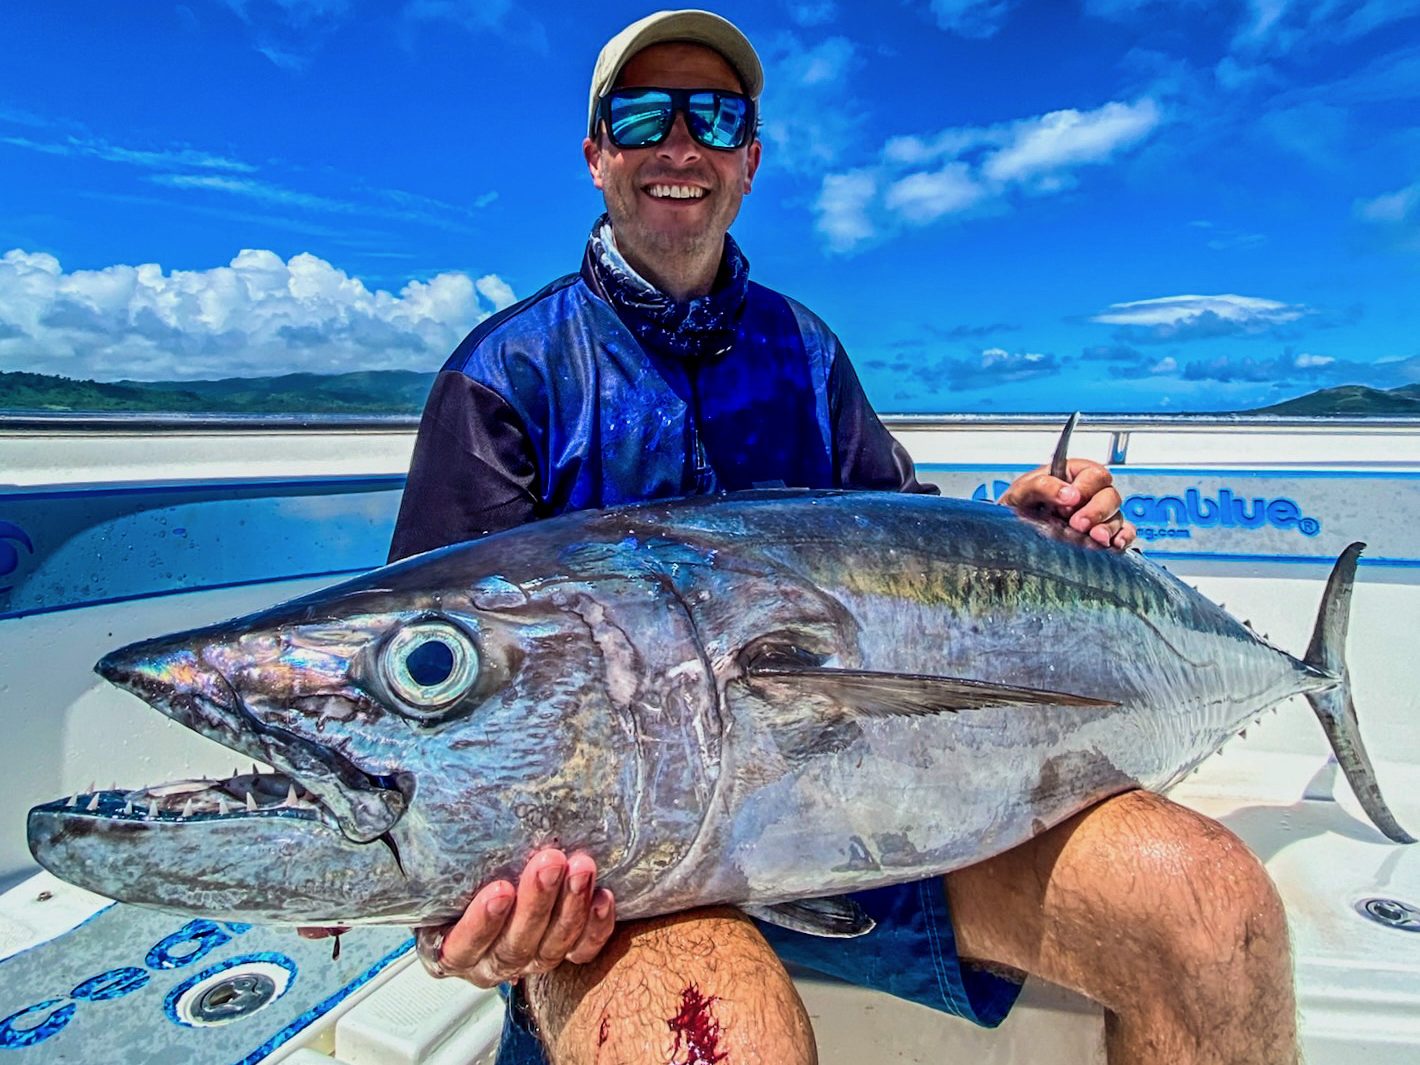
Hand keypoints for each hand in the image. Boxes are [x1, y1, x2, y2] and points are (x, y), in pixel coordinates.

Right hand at [412, 849, 615, 987]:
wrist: (488, 886)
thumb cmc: (458, 876)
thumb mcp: (435, 869)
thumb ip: (429, 852)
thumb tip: (400, 805)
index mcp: (449, 949)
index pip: (463, 946)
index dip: (482, 922)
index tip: (499, 889)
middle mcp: (489, 962)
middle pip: (515, 944)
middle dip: (536, 902)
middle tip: (550, 861)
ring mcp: (528, 961)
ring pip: (552, 946)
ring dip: (570, 906)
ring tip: (581, 867)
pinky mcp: (562, 954)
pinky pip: (583, 950)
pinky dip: (596, 926)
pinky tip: (602, 895)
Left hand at [999, 458, 1135, 548]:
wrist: (1009, 537)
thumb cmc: (1015, 510)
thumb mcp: (1020, 492)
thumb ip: (1042, 485)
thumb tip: (1068, 493)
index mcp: (1071, 477)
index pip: (1094, 474)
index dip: (1086, 487)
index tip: (1070, 501)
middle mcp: (1087, 495)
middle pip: (1110, 495)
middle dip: (1097, 510)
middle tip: (1077, 523)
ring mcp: (1096, 516)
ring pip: (1117, 516)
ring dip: (1108, 527)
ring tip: (1093, 537)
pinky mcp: (1101, 537)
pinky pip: (1123, 534)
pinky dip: (1123, 538)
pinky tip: (1114, 544)